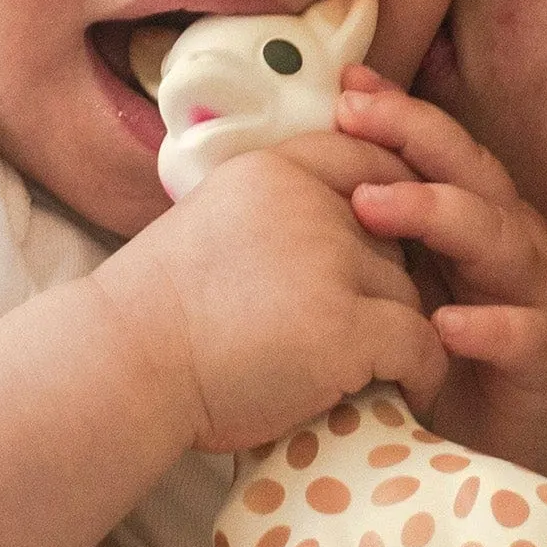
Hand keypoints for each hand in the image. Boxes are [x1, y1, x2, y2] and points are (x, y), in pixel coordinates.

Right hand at [103, 134, 445, 450]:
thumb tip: (330, 227)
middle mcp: (308, 204)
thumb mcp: (212, 224)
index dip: (392, 195)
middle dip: (383, 281)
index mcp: (272, 172)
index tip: (397, 237)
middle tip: (369, 324)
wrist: (123, 365)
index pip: (360, 159)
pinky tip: (408, 388)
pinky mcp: (345, 325)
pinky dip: (423, 369)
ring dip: (398, 330)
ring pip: (407, 291)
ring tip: (380, 366)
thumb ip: (270, 215)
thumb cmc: (155, 317)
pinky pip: (420, 342)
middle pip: (392, 235)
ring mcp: (329, 262)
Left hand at [336, 72, 546, 477]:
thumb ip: (383, 239)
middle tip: (352, 114)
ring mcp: (537, 292)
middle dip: (412, 136)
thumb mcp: (421, 283)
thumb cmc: (471, 349)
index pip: (440, 149)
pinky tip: (444, 326)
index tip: (344, 85)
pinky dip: (486, 326)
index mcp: (480, 214)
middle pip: (470, 171)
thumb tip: (303, 189)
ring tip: (372, 205)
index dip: (398, 113)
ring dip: (437, 214)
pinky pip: (523, 333)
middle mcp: (514, 237)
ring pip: (497, 237)